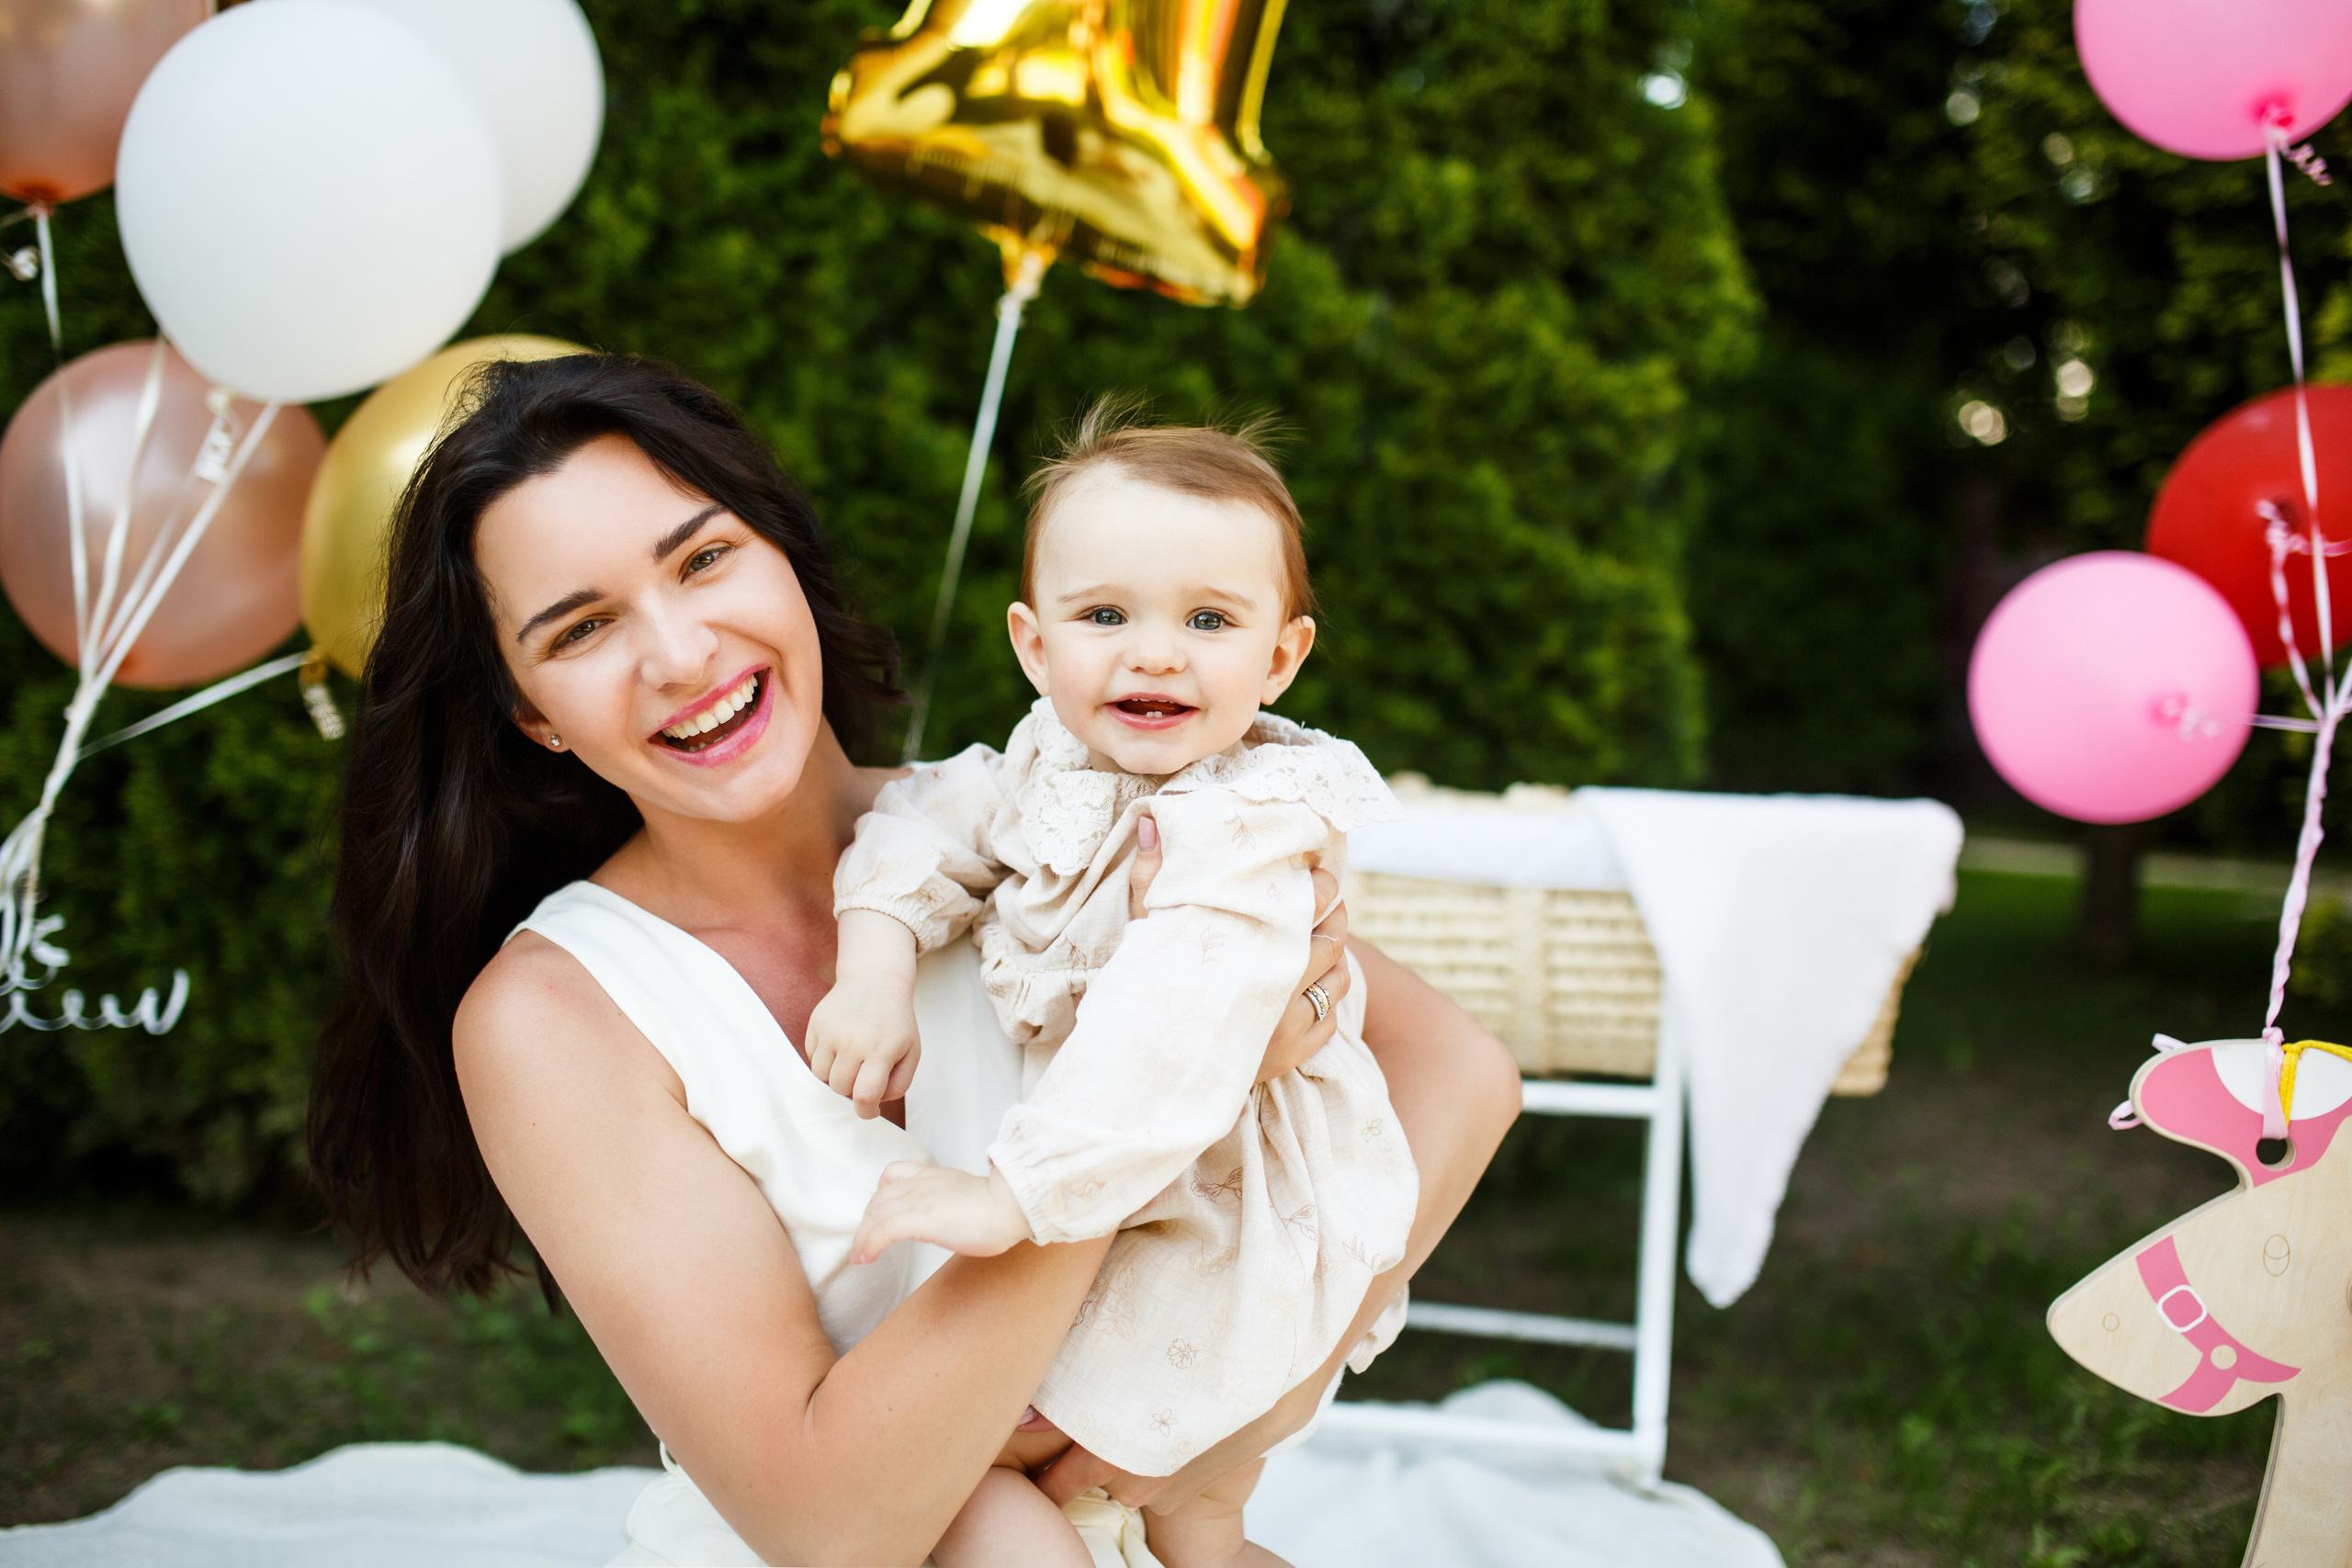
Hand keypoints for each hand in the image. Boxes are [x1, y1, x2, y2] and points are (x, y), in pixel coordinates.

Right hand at [806, 911, 921, 1117]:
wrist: (875, 980)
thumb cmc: (895, 1021)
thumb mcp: (911, 1051)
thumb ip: (899, 1083)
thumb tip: (873, 1103)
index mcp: (881, 1050)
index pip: (864, 1095)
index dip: (865, 1110)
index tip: (868, 1110)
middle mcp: (853, 1041)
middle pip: (840, 1088)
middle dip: (851, 1088)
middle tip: (864, 1073)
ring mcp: (831, 1031)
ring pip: (821, 1076)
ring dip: (835, 1074)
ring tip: (851, 1058)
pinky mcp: (816, 1024)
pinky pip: (812, 1057)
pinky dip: (824, 1058)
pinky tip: (840, 1043)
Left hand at [850, 1161, 1034, 1263]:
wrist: (1011, 1204)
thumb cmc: (1000, 1207)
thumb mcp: (966, 1196)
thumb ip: (949, 1203)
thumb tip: (944, 1220)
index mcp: (932, 1176)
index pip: (892, 1175)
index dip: (879, 1197)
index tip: (878, 1217)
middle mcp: (920, 1183)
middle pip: (879, 1198)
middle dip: (868, 1222)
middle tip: (867, 1243)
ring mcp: (918, 1199)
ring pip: (876, 1214)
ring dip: (863, 1236)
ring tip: (861, 1255)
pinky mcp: (920, 1218)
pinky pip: (883, 1230)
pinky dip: (869, 1243)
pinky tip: (866, 1257)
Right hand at [1126, 816, 1345, 1086]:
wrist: (1143, 1073)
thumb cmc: (1143, 992)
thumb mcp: (1146, 931)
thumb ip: (1153, 875)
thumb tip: (1150, 820)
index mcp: (1248, 948)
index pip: (1309, 903)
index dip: (1319, 885)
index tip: (1315, 874)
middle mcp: (1276, 987)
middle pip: (1332, 939)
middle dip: (1333, 917)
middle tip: (1324, 903)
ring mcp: (1288, 1026)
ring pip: (1338, 979)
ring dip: (1334, 959)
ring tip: (1319, 943)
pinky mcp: (1291, 1056)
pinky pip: (1330, 1021)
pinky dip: (1324, 1003)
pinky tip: (1307, 989)